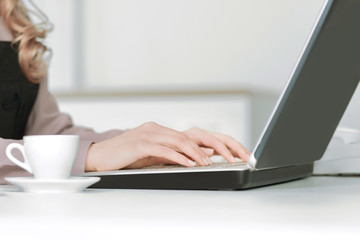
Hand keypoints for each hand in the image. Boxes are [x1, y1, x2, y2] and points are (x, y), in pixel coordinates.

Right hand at [85, 122, 249, 171]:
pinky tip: (188, 164)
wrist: (99, 156)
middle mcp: (156, 128)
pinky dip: (178, 157)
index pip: (192, 135)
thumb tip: (199, 157)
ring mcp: (148, 134)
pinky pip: (164, 149)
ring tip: (209, 164)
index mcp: (161, 130)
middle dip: (213, 146)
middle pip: (190, 136)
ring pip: (179, 141)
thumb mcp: (153, 155)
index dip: (213, 143)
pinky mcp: (139, 143)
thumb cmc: (126, 157)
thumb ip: (174, 153)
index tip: (231, 153)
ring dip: (196, 153)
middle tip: (230, 157)